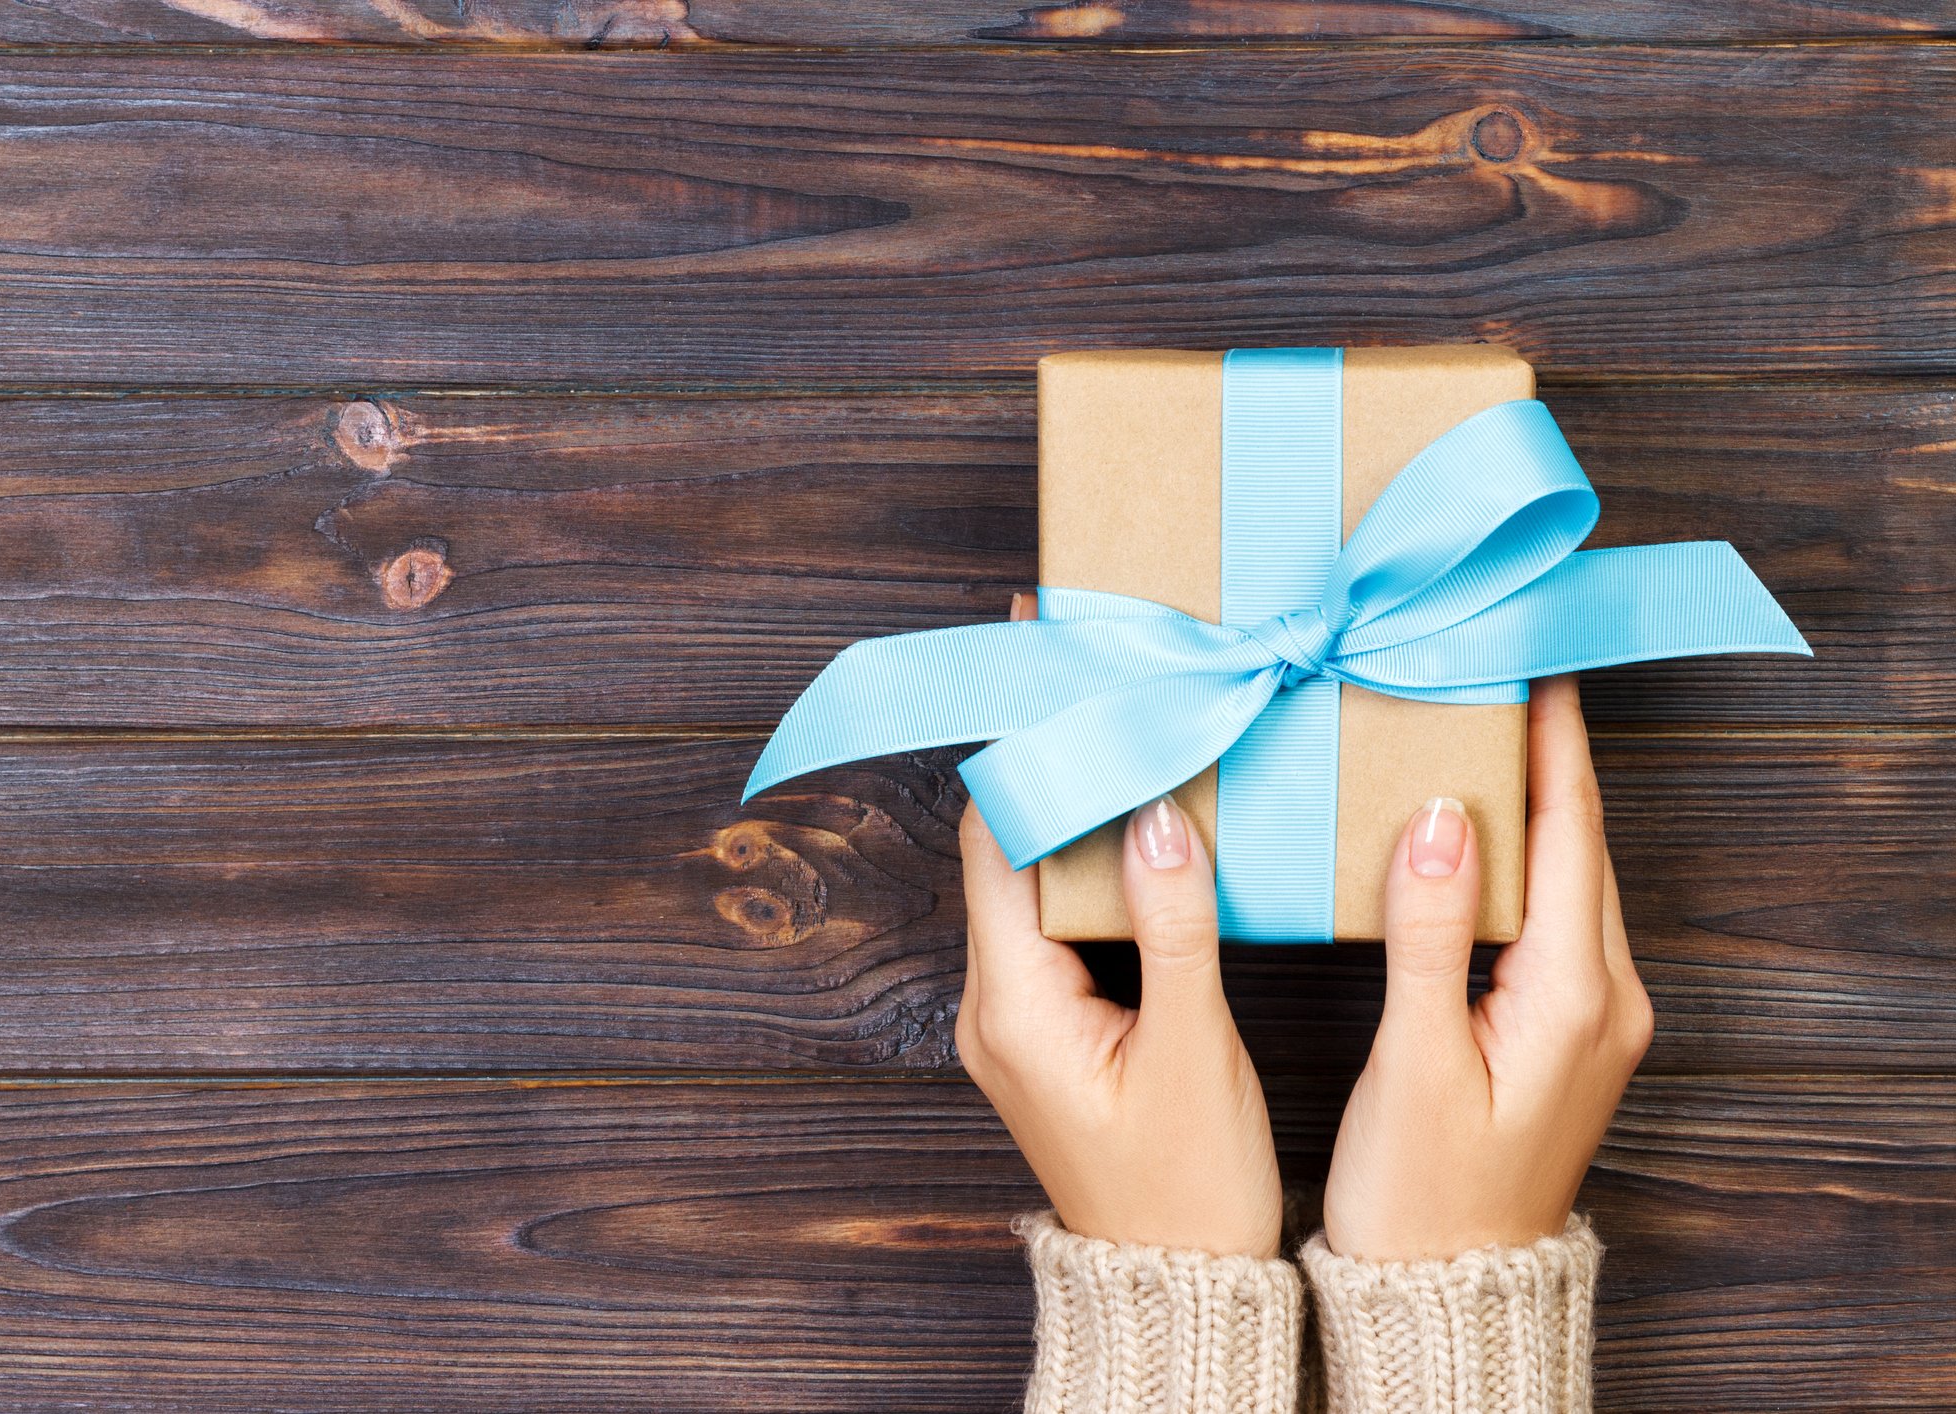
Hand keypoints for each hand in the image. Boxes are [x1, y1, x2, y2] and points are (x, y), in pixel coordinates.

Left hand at [953, 593, 1283, 1257]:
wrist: (1171, 1288)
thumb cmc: (1186, 1189)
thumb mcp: (1191, 1049)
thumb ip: (1175, 925)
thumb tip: (1162, 810)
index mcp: (1012, 1002)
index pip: (998, 837)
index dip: (1024, 741)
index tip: (1049, 658)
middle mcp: (993, 1003)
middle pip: (1009, 846)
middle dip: (1053, 757)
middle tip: (1099, 669)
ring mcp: (1016, 1018)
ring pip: (1035, 880)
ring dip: (1079, 807)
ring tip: (1129, 723)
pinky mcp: (1048, 1030)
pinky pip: (1058, 920)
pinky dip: (1094, 864)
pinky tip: (1148, 826)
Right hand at [1322, 674, 1653, 1259]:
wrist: (1454, 1289)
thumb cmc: (1423, 1191)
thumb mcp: (1415, 1060)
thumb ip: (1429, 933)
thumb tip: (1437, 816)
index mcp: (1574, 996)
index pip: (1567, 832)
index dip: (1551, 741)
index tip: (1529, 660)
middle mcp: (1605, 998)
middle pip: (1578, 843)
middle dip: (1544, 753)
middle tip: (1496, 671)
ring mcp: (1594, 1019)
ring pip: (1567, 877)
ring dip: (1532, 801)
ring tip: (1485, 728)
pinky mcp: (1567, 1035)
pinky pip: (1553, 916)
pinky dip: (1520, 856)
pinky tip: (1476, 833)